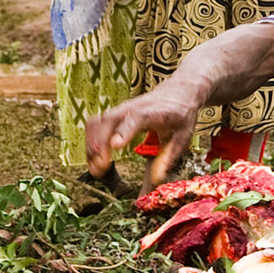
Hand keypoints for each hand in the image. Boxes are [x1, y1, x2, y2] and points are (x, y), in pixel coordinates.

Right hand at [84, 78, 206, 189]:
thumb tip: (156, 179)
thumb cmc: (180, 116)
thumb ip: (168, 158)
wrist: (177, 92)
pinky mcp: (113, 114)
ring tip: (96, 168)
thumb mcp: (182, 138)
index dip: (124, 131)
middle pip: (108, 120)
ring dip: (92, 145)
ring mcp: (120, 109)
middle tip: (100, 170)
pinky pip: (95, 125)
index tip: (115, 146)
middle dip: (100, 145)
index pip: (136, 118)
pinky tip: (95, 159)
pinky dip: (91, 142)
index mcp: (154, 112)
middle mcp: (132, 108)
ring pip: (97, 122)